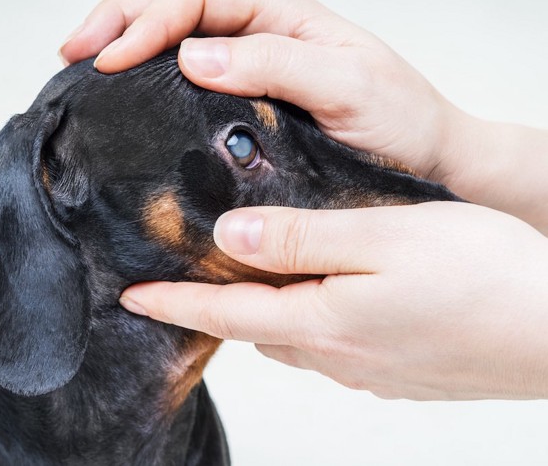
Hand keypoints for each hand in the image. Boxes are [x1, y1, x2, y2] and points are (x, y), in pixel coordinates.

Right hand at [60, 0, 461, 181]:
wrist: (427, 164)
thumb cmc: (400, 120)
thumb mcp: (347, 84)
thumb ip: (275, 62)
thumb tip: (193, 56)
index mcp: (283, 17)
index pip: (199, 0)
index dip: (149, 22)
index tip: (111, 57)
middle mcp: (261, 40)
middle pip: (177, 12)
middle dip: (121, 22)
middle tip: (73, 50)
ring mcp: (250, 76)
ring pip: (177, 48)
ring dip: (128, 48)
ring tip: (84, 66)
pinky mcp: (246, 114)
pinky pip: (190, 92)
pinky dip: (152, 90)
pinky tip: (128, 100)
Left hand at [119, 203, 547, 399]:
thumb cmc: (480, 275)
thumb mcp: (383, 237)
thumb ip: (301, 239)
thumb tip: (229, 240)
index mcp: (322, 320)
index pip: (225, 314)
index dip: (173, 304)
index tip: (130, 297)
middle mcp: (336, 354)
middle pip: (254, 329)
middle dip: (216, 308)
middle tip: (189, 280)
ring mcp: (367, 370)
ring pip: (293, 338)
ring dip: (264, 314)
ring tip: (253, 283)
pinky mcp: (396, 373)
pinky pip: (331, 347)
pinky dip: (309, 322)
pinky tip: (325, 300)